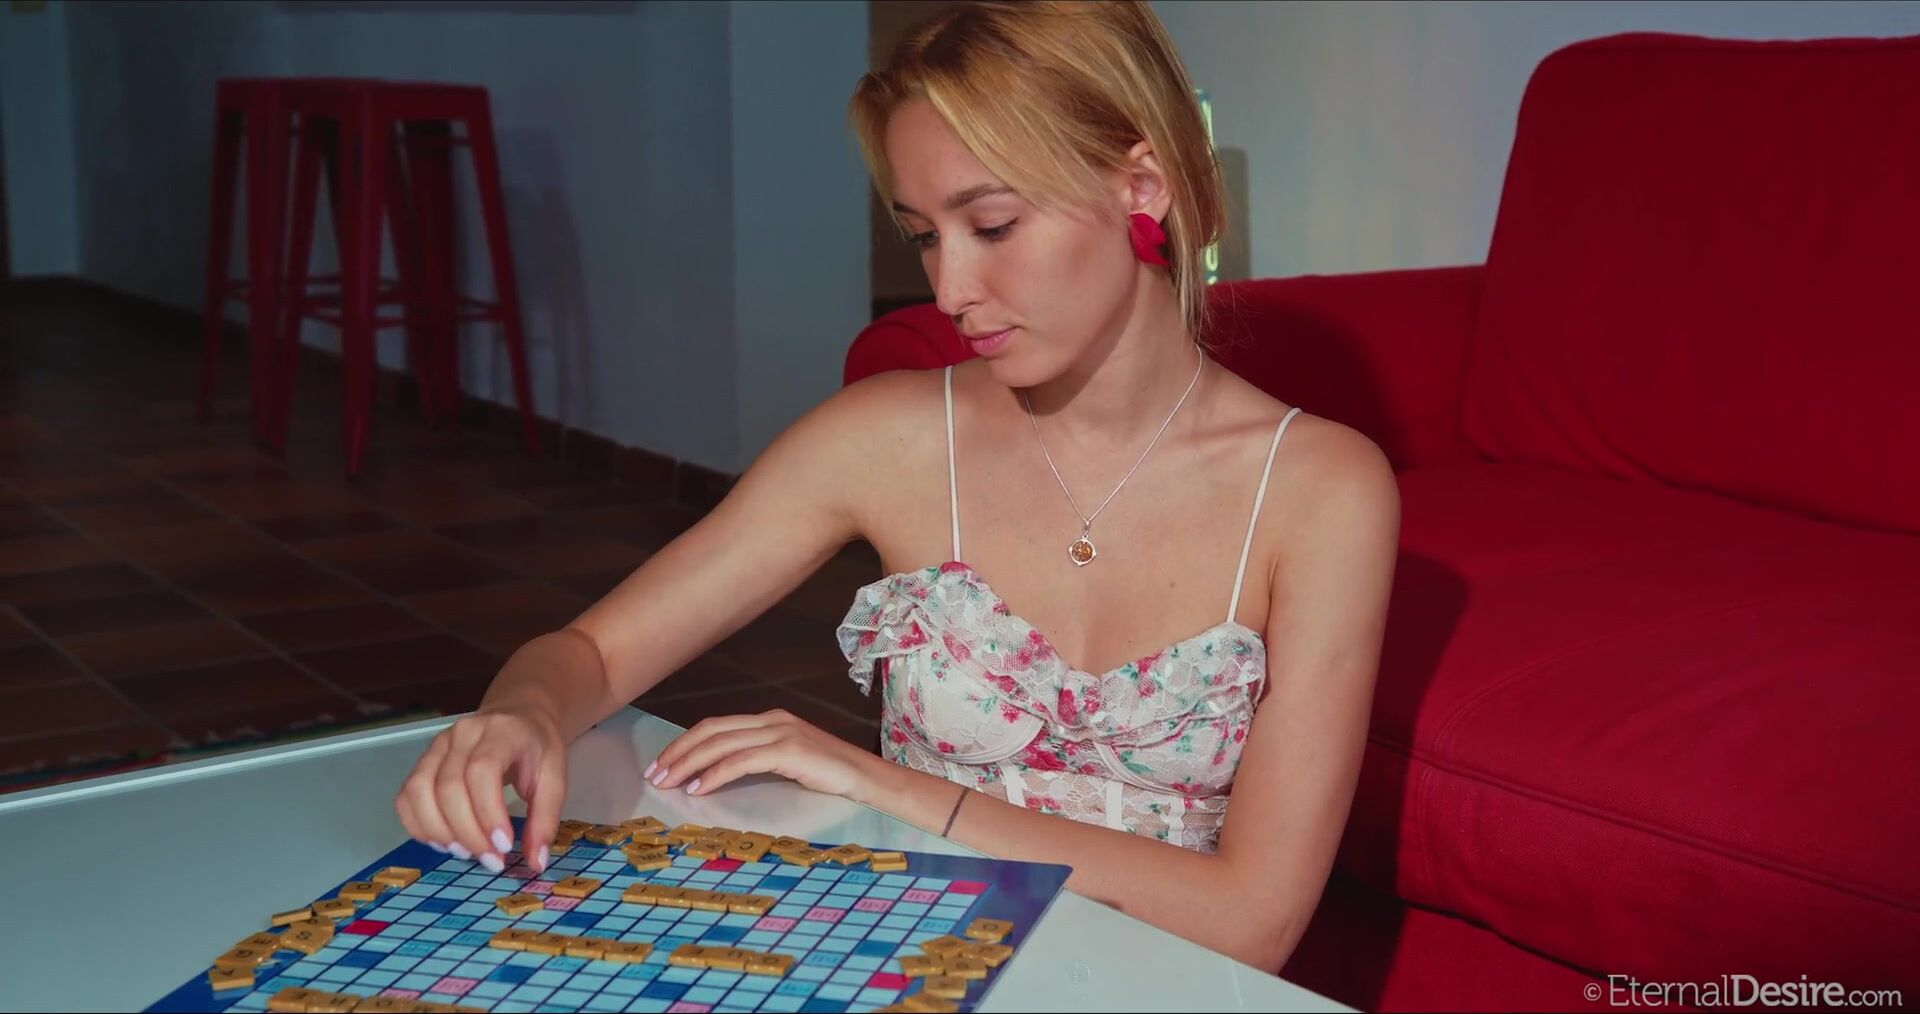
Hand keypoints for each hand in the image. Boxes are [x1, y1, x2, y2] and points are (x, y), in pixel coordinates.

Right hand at [394, 707, 568, 874]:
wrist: (518, 717)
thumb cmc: (536, 749)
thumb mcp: (555, 779)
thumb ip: (545, 820)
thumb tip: (536, 862)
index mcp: (501, 732)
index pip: (482, 771)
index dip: (488, 813)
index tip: (503, 846)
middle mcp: (462, 734)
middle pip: (448, 786)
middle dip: (467, 833)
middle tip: (490, 860)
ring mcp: (437, 746)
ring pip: (419, 791)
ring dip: (439, 832)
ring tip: (466, 853)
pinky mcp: (422, 761)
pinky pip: (406, 796)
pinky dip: (418, 826)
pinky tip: (444, 842)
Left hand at [647, 708, 883, 800]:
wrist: (867, 778)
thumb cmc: (830, 775)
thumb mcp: (788, 761)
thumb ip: (759, 759)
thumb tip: (719, 774)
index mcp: (769, 719)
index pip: (715, 726)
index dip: (684, 744)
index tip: (661, 764)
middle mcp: (771, 720)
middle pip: (711, 731)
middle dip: (678, 752)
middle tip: (654, 774)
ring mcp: (780, 732)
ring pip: (721, 744)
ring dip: (688, 764)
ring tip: (668, 783)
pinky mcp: (788, 750)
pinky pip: (741, 761)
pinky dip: (715, 774)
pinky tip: (699, 788)